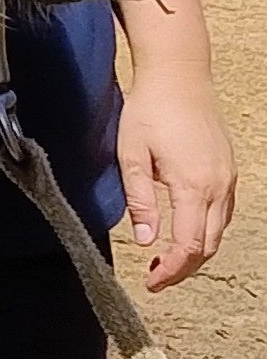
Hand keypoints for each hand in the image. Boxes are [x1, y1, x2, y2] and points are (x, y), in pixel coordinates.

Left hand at [117, 62, 237, 288]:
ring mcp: (228, 177)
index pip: (189, 245)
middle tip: (156, 278)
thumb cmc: (149, 111)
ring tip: (166, 260)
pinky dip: (206, 230)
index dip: (171, 270)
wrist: (179, 76)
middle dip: (184, 268)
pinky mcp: (228, 169)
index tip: (151, 282)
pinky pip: (222, 211)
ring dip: (196, 251)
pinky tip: (184, 231)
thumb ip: (140, 200)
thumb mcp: (132, 156)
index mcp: (193, 185)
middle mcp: (218, 185)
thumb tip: (145, 240)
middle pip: (209, 245)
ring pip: (219, 230)